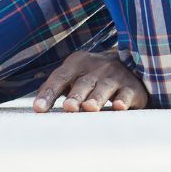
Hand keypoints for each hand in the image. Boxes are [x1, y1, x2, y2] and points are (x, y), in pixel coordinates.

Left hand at [32, 50, 149, 112]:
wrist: (130, 64)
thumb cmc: (92, 77)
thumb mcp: (73, 76)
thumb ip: (54, 88)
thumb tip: (37, 107)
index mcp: (78, 63)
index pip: (61, 77)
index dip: (49, 92)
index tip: (39, 108)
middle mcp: (98, 67)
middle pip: (84, 82)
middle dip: (76, 95)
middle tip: (69, 107)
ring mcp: (117, 75)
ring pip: (105, 87)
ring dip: (97, 98)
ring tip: (89, 107)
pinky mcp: (133, 86)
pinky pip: (128, 92)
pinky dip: (124, 99)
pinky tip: (119, 107)